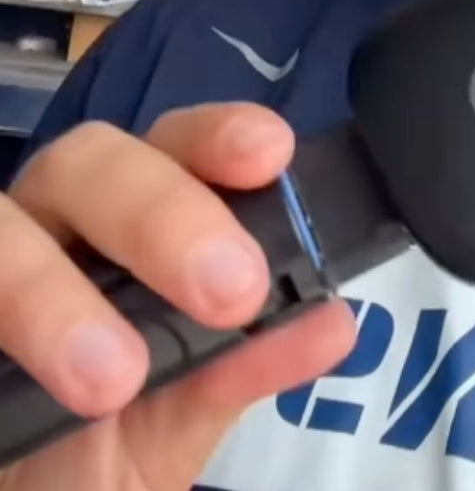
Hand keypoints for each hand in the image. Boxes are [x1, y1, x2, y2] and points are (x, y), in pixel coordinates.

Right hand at [0, 103, 356, 490]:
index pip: (177, 142)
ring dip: (53, 294)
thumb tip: (332, 322)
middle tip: (229, 290)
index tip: (270, 154)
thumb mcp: (182, 414)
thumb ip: (247, 362)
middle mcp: (58, 217)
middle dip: (161, 214)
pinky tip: (6, 377)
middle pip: (92, 160)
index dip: (218, 134)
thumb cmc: (103, 451)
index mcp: (134, 216)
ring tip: (115, 380)